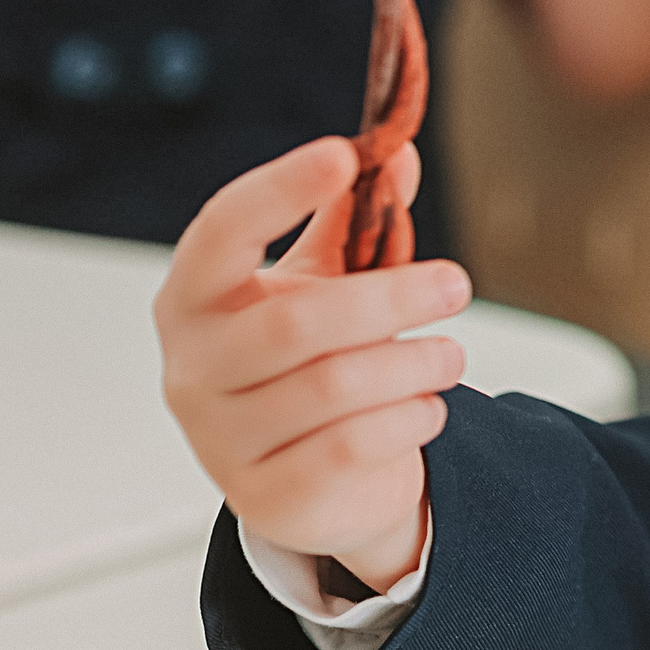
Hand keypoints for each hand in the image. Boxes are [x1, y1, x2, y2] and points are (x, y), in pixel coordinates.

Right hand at [155, 138, 469, 592]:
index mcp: (194, 301)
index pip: (220, 233)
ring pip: (332, 388)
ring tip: (452, 355)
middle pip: (296, 323)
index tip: (343, 155)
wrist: (308, 480)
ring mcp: (221, 441)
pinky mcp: (267, 498)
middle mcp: (192, 370)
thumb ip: (354, 220)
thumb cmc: (310, 360)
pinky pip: (350, 449)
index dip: (277, 189)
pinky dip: (407, 418)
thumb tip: (398, 150)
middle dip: (391, 299)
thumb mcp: (323, 283)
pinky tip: (430, 405)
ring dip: (412, 363)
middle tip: (457, 284)